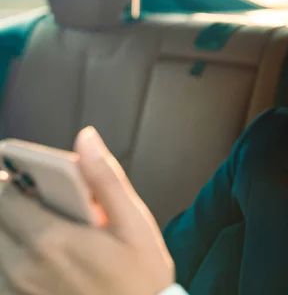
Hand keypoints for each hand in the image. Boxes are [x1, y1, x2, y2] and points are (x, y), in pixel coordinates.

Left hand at [0, 127, 174, 294]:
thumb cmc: (141, 277)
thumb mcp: (134, 223)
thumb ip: (105, 178)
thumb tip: (86, 138)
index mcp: (51, 239)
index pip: (6, 194)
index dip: (14, 177)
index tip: (28, 171)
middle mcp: (24, 266)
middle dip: (14, 201)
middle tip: (46, 200)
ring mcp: (19, 288)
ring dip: (15, 228)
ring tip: (51, 226)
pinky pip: (4, 269)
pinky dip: (16, 253)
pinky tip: (48, 254)